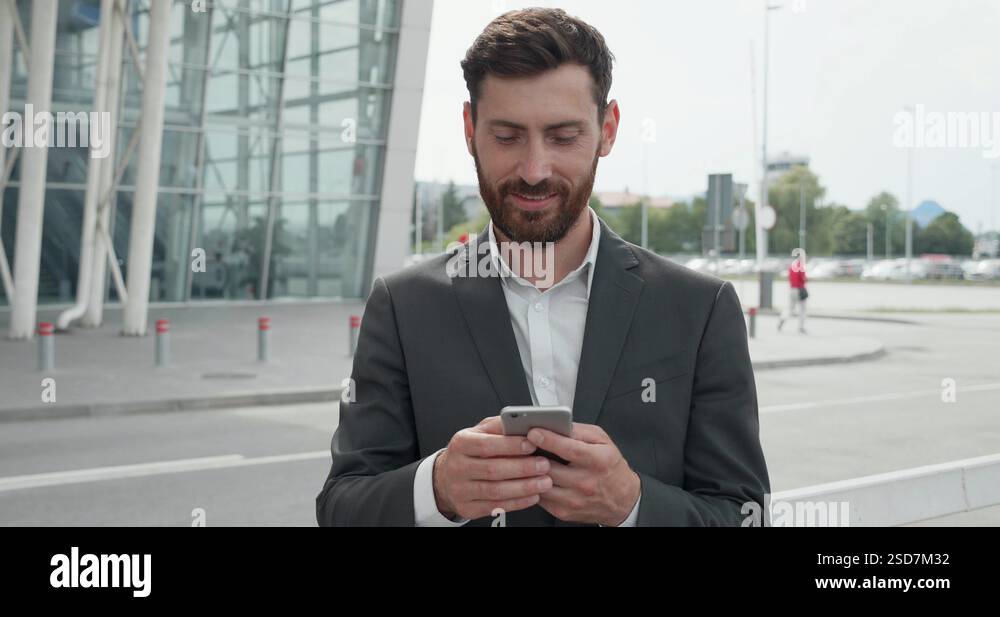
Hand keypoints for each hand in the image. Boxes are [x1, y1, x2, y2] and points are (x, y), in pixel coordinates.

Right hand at [433, 416, 553, 519]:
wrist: (447, 477)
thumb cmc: (470, 451)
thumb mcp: (479, 432)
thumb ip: (499, 426)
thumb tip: (523, 422)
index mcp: (461, 444)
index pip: (486, 445)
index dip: (511, 445)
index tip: (532, 444)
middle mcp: (457, 467)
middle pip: (493, 470)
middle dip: (523, 468)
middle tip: (544, 465)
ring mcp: (461, 490)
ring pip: (496, 491)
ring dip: (524, 487)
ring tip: (544, 481)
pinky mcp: (468, 508)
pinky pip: (496, 507)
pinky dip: (518, 502)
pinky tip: (533, 496)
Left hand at [526, 423, 640, 525]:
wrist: (623, 499)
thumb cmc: (611, 467)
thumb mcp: (602, 441)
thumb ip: (580, 431)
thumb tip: (558, 425)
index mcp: (598, 461)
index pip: (569, 449)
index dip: (548, 439)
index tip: (534, 432)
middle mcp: (586, 483)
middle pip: (550, 468)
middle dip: (533, 455)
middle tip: (525, 446)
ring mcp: (574, 500)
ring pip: (541, 485)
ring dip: (532, 472)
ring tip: (530, 461)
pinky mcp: (564, 512)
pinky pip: (540, 498)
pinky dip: (535, 486)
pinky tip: (537, 477)